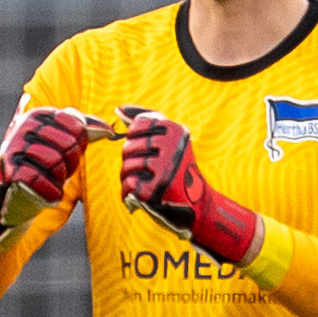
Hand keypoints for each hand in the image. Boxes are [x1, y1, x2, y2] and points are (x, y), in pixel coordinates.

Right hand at [0, 106, 97, 253]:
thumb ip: (84, 130)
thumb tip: (109, 131)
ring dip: (59, 178)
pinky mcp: (12, 173)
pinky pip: (45, 182)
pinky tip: (48, 193)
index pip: (77, 126)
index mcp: (39, 115)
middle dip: (70, 163)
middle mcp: (24, 127)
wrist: (17, 194)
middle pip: (69, 144)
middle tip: (57, 169)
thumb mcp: (63, 142)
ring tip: (49, 179)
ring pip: (56, 163)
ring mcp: (15, 149)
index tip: (66, 152)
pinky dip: (52, 193)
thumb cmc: (45, 164)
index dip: (78, 145)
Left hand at [114, 106, 262, 266]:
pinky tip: (139, 195)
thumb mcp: (171, 142)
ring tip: (141, 183)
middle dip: (130, 161)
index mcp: (175, 132)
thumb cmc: (179, 172)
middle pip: (128, 147)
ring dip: (129, 178)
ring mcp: (163, 169)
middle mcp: (171, 147)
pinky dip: (129, 192)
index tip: (144, 150)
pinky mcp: (154, 190)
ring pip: (127, 167)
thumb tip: (118, 110)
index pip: (137, 126)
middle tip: (143, 171)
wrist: (199, 206)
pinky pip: (128, 184)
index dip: (134, 138)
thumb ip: (147, 124)